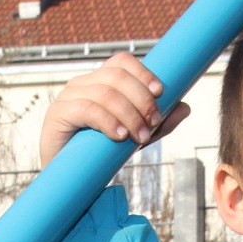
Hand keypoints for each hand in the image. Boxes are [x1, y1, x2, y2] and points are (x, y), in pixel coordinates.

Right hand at [39, 52, 191, 166]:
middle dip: (141, 98)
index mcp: (99, 82)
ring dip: (129, 114)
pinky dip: (108, 121)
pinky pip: (86, 109)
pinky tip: (120, 137)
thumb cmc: (101, 154)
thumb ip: (159, 123)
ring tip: (140, 137)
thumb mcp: (137, 137)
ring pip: (104, 93)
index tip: (161, 92)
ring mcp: (67, 97)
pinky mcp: (57, 114)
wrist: (71, 179)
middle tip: (154, 122)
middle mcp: (82, 84)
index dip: (142, 72)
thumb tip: (185, 107)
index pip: (121, 62)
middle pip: (116, 75)